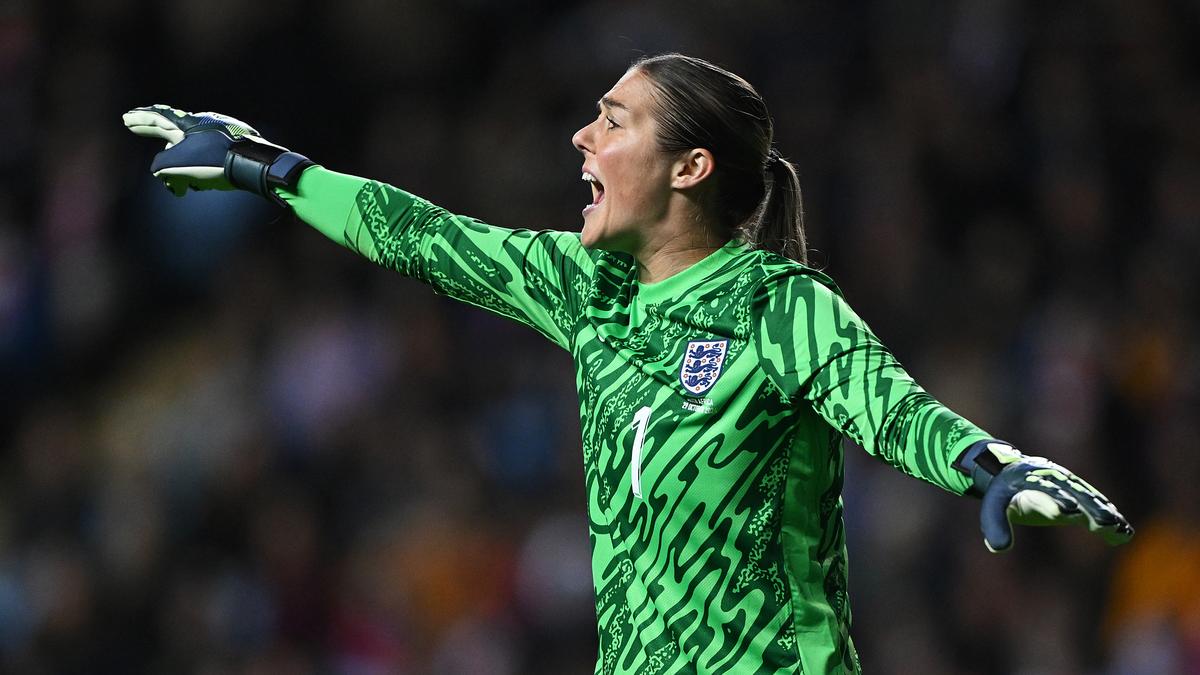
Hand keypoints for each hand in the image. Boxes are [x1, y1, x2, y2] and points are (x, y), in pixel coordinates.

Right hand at [123, 104, 311, 204]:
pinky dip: (203, 170)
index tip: (127, 118)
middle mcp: (206, 123)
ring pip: (194, 150)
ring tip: (183, 186)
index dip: (141, 120)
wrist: (257, 165)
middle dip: (158, 139)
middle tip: (138, 129)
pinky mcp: (237, 146)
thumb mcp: (178, 166)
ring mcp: (224, 133)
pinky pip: (212, 158)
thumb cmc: (216, 162)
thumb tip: (160, 172)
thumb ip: (161, 167)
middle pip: (175, 134)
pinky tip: (205, 184)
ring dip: (184, 166)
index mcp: (190, 123)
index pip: (159, 118)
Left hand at [956, 441, 1133, 551]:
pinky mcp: (1079, 494)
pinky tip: (1124, 532)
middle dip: (1089, 507)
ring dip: (1105, 513)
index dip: (1056, 500)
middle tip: (1104, 523)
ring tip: (1119, 529)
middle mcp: (1054, 479)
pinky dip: (1110, 516)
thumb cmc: (1002, 493)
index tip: (1069, 512)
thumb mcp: (992, 506)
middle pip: (1075, 493)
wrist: (1014, 471)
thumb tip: (997, 548)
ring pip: (1090, 498)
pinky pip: (1097, 504)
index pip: (1045, 490)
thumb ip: (995, 525)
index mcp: (1030, 479)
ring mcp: (1069, 485)